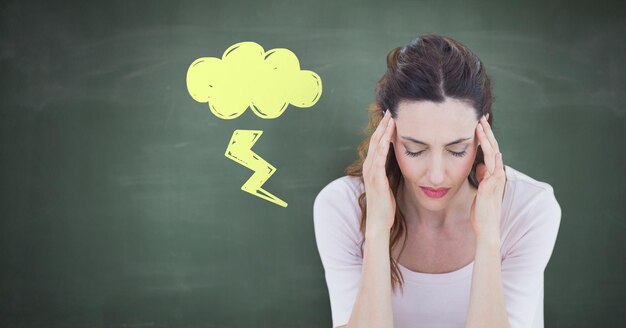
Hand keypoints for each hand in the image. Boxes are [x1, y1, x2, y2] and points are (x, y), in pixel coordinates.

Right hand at [362, 110, 395, 236]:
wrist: (378, 223)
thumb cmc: (384, 206)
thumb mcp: (387, 184)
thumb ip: (389, 172)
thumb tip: (399, 162)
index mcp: (372, 167)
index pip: (377, 143)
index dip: (384, 129)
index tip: (392, 116)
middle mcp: (369, 167)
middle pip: (375, 140)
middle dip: (383, 125)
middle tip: (391, 110)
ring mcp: (371, 173)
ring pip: (376, 147)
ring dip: (383, 132)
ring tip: (390, 118)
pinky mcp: (376, 180)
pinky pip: (378, 160)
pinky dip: (382, 147)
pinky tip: (387, 138)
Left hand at [469, 114, 506, 238]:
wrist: (486, 227)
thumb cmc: (482, 210)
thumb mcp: (480, 189)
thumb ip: (482, 177)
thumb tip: (480, 166)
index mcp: (493, 174)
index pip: (490, 151)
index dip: (485, 137)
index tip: (479, 124)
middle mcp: (497, 175)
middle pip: (493, 148)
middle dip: (487, 133)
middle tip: (481, 117)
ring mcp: (495, 180)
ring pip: (492, 155)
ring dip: (487, 140)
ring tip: (481, 126)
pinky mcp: (490, 187)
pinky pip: (492, 170)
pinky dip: (492, 158)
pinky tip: (490, 149)